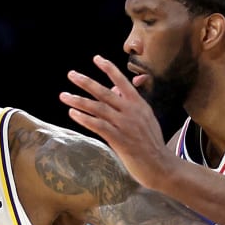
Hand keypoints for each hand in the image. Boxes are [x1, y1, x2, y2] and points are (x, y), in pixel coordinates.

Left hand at [59, 56, 173, 188]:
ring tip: (63, 95)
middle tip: (71, 74)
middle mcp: (131, 111)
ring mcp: (125, 125)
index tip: (97, 58)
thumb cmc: (151, 143)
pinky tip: (73, 113)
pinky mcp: (119, 140)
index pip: (122, 82)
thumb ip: (130, 104)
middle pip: (105, 93)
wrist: (161, 165)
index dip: (109, 69)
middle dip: (86, 82)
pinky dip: (85, 119)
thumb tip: (115, 91)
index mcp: (139, 104)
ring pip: (98, 108)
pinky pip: (99, 126)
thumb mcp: (145, 118)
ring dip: (79, 101)